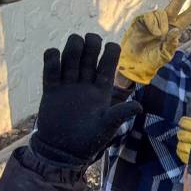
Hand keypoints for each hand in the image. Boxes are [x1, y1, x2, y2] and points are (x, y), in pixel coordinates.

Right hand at [31, 33, 142, 166]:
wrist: (63, 151)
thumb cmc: (88, 140)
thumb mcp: (106, 127)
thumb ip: (120, 114)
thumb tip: (139, 107)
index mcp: (101, 90)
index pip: (108, 65)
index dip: (110, 53)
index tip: (111, 46)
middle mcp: (85, 84)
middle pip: (89, 56)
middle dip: (91, 44)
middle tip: (92, 39)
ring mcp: (68, 85)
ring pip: (71, 59)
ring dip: (73, 47)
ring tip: (76, 42)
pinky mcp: (51, 90)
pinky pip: (51, 70)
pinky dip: (51, 59)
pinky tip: (54, 54)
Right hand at [117, 0, 190, 84]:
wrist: (135, 62)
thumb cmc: (152, 60)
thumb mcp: (165, 54)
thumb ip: (172, 43)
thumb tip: (176, 30)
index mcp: (172, 32)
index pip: (184, 20)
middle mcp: (164, 24)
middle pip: (173, 8)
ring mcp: (152, 22)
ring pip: (161, 14)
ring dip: (162, 23)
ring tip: (159, 35)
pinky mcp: (141, 21)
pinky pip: (150, 17)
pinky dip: (153, 24)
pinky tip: (154, 33)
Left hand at [176, 115, 190, 163]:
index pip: (186, 123)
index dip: (183, 122)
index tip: (183, 122)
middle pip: (182, 134)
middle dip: (181, 134)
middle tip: (183, 134)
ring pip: (180, 145)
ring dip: (180, 144)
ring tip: (184, 144)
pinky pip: (182, 156)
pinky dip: (181, 153)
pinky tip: (184, 152)